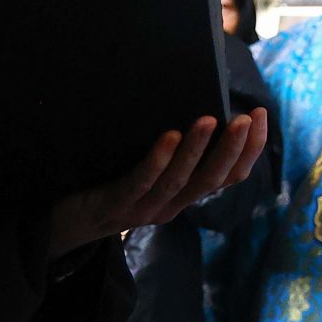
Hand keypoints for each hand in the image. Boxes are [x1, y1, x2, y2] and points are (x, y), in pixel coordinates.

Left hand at [46, 111, 268, 257]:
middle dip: (232, 149)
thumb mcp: (150, 168)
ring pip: (178, 182)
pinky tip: (169, 137)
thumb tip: (200, 98)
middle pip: (210, 181)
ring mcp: (142, 210)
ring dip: (197, 151)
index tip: (260, 115)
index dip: (248, 149)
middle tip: (247, 118)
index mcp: (184, 196)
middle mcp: (170, 206)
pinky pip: (139, 184)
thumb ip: (176, 148)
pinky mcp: (113, 206)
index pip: (228, 177)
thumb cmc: (110, 184)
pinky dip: (157, 161)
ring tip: (209, 120)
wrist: (61, 224)